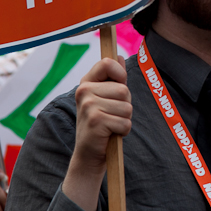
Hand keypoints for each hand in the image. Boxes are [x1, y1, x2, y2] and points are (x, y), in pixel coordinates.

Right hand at [71, 56, 131, 171]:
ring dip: (125, 119)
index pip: (107, 63)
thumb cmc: (101, 124)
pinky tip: (110, 134)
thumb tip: (118, 55)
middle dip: (125, 105)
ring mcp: (88, 105)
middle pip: (124, 89)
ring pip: (127, 107)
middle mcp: (84, 91)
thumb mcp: (106, 98)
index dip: (120, 74)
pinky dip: (123, 130)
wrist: (89, 154)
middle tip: (112, 115)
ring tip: (111, 125)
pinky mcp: (95, 121)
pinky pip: (125, 122)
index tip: (119, 85)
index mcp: (86, 82)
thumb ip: (113, 77)